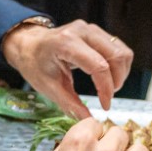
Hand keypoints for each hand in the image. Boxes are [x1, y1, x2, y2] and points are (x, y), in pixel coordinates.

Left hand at [2, 19, 132, 117]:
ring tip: (109, 87)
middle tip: (107, 97)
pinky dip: (120, 65)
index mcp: (66, 44)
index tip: (105, 106)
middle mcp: (82, 31)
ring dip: (121, 73)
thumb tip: (88, 121)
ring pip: (122, 51)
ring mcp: (91, 29)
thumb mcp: (48, 88)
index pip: (98, 66)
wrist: (29, 44)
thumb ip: (70, 104)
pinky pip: (119, 48)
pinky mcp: (97, 32)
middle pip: (116, 56)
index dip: (106, 89)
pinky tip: (109, 77)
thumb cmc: (35, 65)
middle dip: (117, 81)